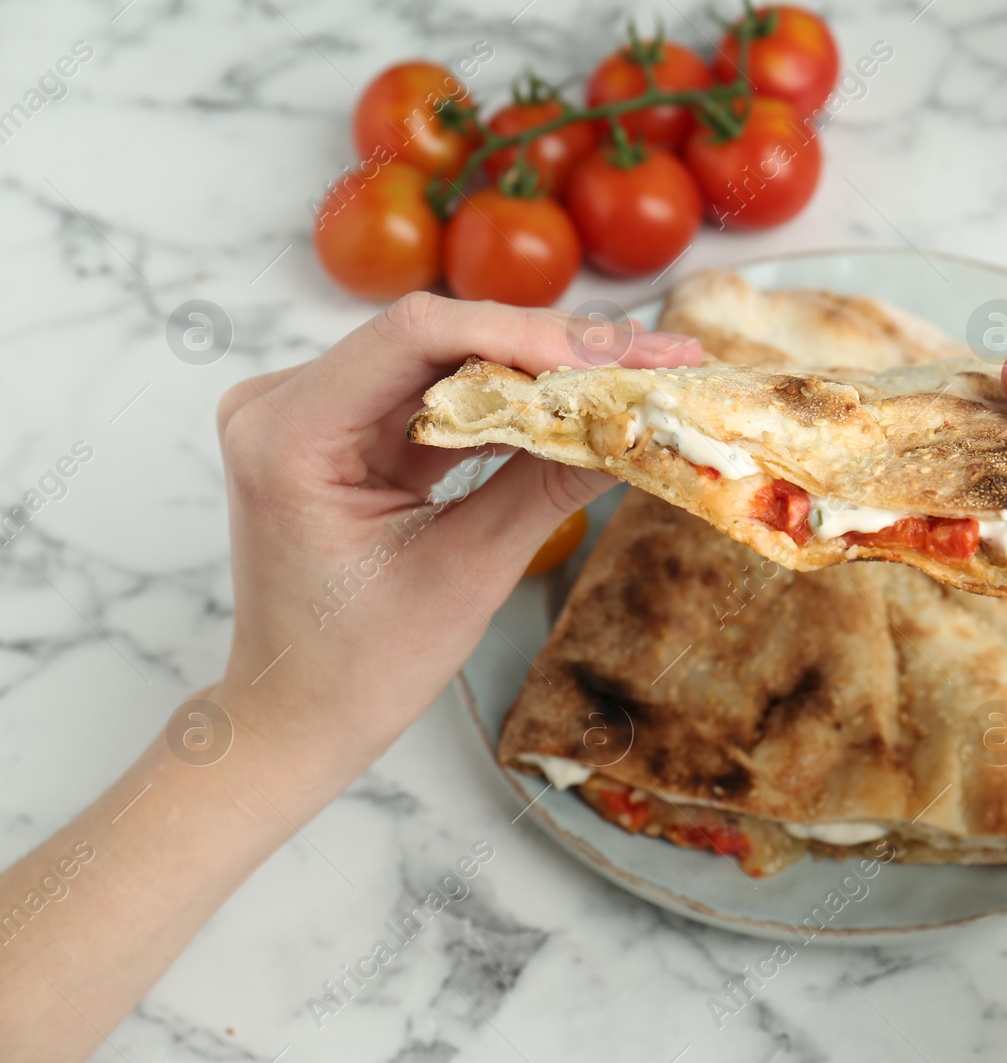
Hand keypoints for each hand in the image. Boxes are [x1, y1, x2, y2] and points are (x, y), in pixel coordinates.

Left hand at [213, 293, 701, 776]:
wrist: (296, 718)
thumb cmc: (359, 668)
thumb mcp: (466, 574)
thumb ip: (548, 487)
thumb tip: (636, 425)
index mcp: (288, 434)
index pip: (415, 337)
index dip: (526, 333)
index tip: (619, 354)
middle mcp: (283, 402)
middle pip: (435, 339)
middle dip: (552, 349)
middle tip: (656, 356)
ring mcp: (309, 410)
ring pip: (445, 361)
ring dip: (541, 372)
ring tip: (636, 375)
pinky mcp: (343, 428)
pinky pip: (438, 394)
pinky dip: (511, 403)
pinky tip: (581, 403)